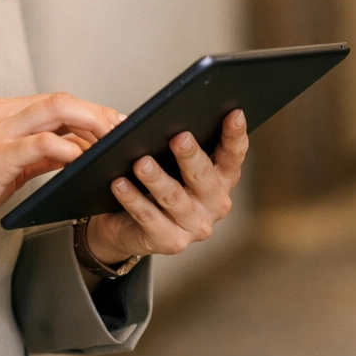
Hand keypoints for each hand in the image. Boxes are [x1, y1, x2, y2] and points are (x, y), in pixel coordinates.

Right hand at [0, 92, 123, 251]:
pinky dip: (67, 147)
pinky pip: (41, 143)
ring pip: (55, 111)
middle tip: (122, 131)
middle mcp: (0, 113)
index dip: (90, 110)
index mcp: (2, 112)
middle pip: (62, 100)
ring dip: (90, 124)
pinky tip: (82, 159)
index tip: (114, 124)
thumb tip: (78, 149)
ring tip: (110, 143)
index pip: (57, 101)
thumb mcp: (8, 164)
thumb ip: (40, 153)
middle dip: (98, 113)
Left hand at [84, 109, 247, 262]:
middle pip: (203, 176)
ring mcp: (194, 225)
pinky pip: (149, 217)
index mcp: (221, 179)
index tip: (234, 113)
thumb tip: (161, 119)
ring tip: (141, 162)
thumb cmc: (155, 185)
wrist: (128, 226)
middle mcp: (214, 203)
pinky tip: (120, 184)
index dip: (235, 134)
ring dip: (157, 179)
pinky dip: (133, 199)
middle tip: (179, 137)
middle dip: (190, 156)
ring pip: (174, 198)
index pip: (233, 155)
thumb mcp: (171, 163)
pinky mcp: (171, 242)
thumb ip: (178, 144)